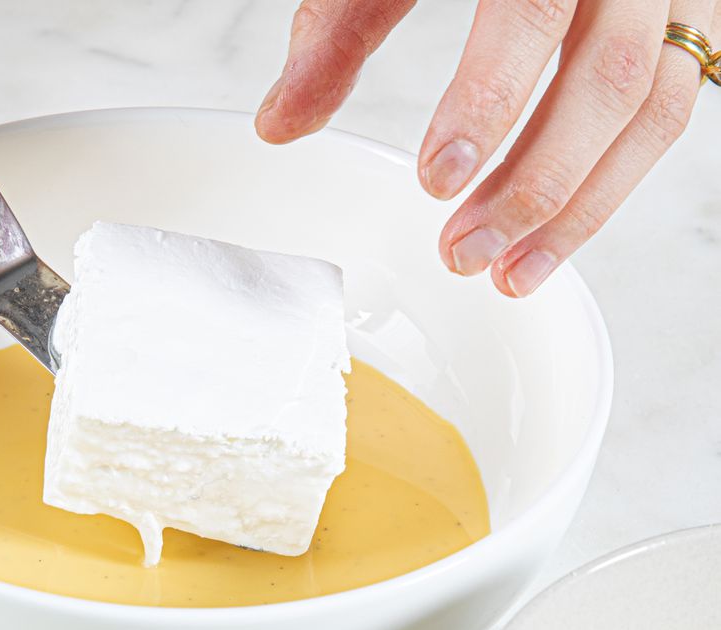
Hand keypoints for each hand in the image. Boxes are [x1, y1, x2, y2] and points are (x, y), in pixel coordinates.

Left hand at [256, 0, 716, 295]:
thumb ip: (340, 28)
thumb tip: (280, 123)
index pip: (530, 15)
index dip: (486, 104)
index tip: (435, 179)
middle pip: (607, 80)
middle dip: (533, 187)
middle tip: (463, 253)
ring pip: (654, 108)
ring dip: (580, 209)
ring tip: (508, 272)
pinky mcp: (688, 17)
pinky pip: (673, 107)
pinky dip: (615, 182)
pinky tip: (555, 235)